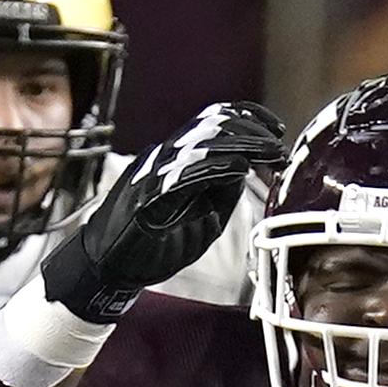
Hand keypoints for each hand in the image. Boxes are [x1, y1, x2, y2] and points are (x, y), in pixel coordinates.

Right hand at [42, 101, 285, 321]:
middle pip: (212, 125)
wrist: (108, 269)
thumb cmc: (151, 246)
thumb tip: (246, 171)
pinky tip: (239, 169)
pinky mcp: (147, 194)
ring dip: (242, 144)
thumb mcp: (202, 219)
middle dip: (252, 130)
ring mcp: (153, 173)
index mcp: (174, 159)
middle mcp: (163, 158)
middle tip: (279, 142)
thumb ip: (221, 194)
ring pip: (201, 142)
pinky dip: (215, 168)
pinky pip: (185, 174)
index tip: (276, 129)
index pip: (213, 122)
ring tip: (270, 151)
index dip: (247, 118)